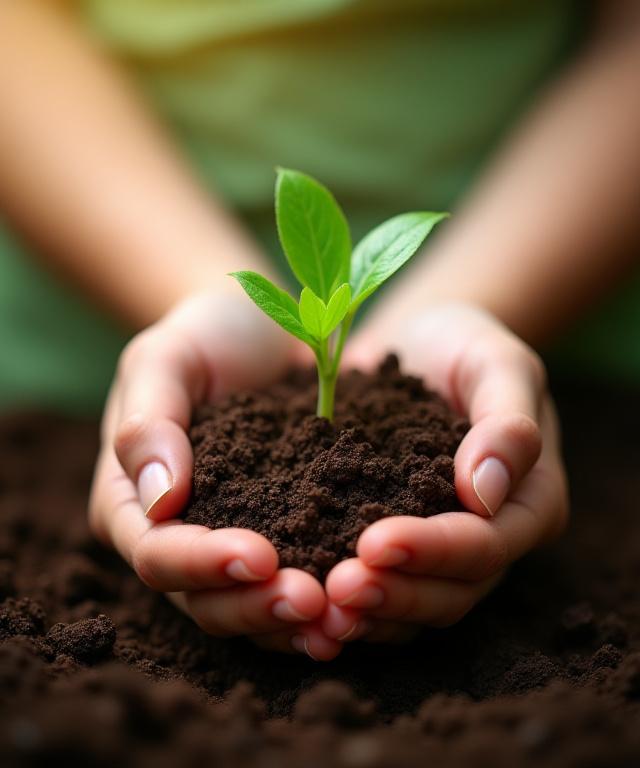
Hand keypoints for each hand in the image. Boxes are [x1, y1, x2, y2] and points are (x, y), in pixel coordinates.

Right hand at [89, 293, 340, 659]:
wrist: (259, 329)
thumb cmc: (204, 336)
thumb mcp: (165, 358)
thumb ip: (149, 422)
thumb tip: (160, 503)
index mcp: (131, 502)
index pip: (156, 554)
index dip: (203, 564)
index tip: (258, 556)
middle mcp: (176, 537)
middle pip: (204, 599)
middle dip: (255, 606)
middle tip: (312, 601)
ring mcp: (229, 543)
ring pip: (249, 607)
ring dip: (291, 620)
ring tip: (342, 620)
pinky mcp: (281, 538)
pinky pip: (294, 583)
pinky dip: (322, 601)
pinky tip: (361, 607)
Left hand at [322, 303, 568, 643]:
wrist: (417, 342)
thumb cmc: (463, 344)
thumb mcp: (496, 362)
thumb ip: (506, 422)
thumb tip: (488, 492)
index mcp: (530, 501)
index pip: (487, 545)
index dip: (434, 551)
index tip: (375, 542)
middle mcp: (490, 537)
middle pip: (451, 592)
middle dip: (395, 594)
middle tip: (337, 589)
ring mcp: (442, 547)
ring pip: (415, 605)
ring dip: (369, 612)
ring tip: (318, 606)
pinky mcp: (399, 544)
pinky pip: (381, 587)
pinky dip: (349, 602)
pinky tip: (307, 600)